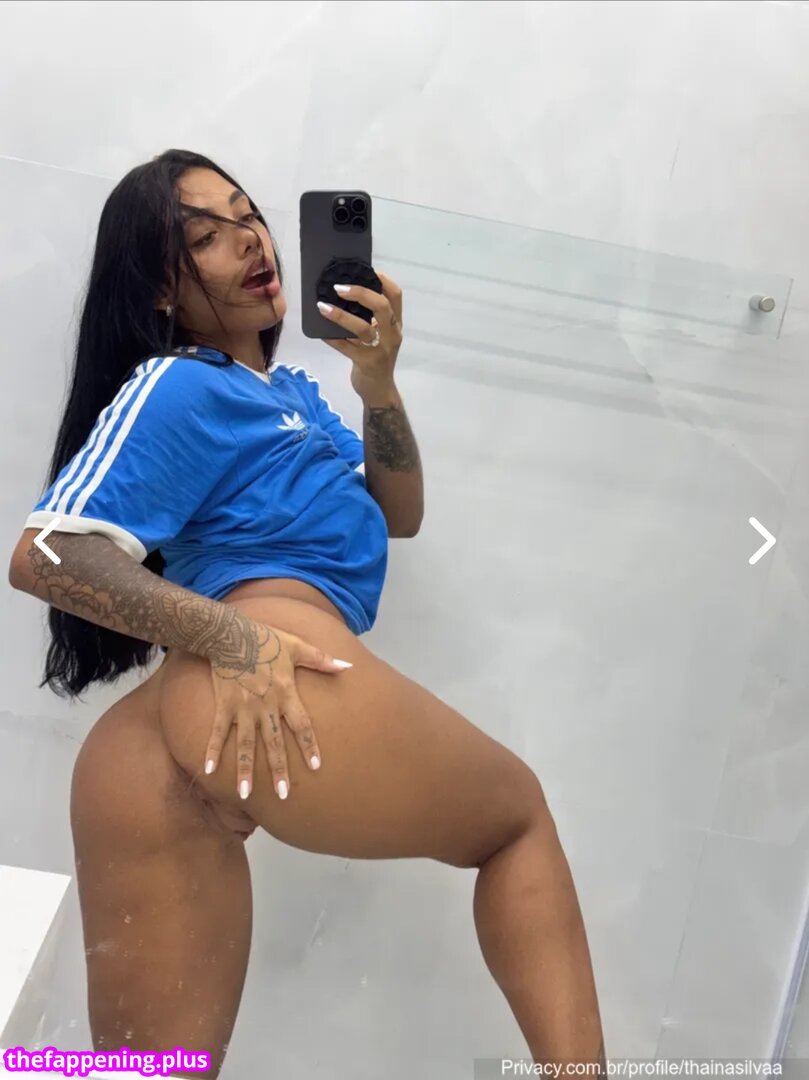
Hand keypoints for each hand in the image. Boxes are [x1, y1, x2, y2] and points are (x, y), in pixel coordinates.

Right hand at [203, 617, 352, 800]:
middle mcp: (265, 706)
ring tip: (245, 795)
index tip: (316, 766)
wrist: (231, 633)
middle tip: (284, 795)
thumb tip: (348, 666)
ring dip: (245, 771)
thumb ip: (322, 660)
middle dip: (279, 769)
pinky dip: (211, 752)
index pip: (302, 725)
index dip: (309, 746)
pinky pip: (217, 733)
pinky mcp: (224, 706)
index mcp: (286, 694)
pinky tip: (208, 772)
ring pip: (245, 745)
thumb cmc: (267, 639)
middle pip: (274, 743)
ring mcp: (243, 708)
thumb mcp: (298, 646)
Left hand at [320, 268, 403, 397]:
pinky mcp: (366, 363)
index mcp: (396, 324)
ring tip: (322, 307)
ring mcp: (380, 350)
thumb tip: (347, 294)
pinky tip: (320, 332)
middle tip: (338, 287)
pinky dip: (332, 338)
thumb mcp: (381, 336)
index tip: (367, 270)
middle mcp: (392, 335)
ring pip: (362, 328)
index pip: (396, 296)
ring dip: (340, 315)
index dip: (383, 280)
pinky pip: (346, 347)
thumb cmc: (377, 358)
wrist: (379, 391)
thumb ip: (371, 319)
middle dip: (361, 293)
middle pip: (382, 307)